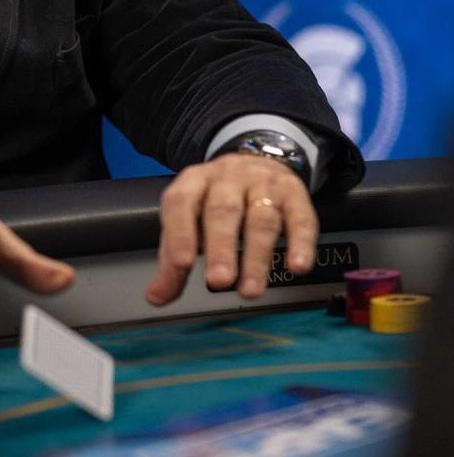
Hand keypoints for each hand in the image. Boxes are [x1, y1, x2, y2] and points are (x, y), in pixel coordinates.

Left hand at [146, 153, 317, 304]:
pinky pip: (300, 217)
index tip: (181, 264)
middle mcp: (228, 178)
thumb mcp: (190, 219)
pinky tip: (297, 266)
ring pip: (261, 217)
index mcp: (194, 181)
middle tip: (218, 281)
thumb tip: (156, 297)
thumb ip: (173, 258)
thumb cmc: (217, 199)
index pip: (181, 202)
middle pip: (223, 210)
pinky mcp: (294, 194)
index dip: (180, 233)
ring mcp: (263, 184)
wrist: (258, 160)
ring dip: (256, 256)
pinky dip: (300, 243)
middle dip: (220, 247)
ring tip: (250, 290)